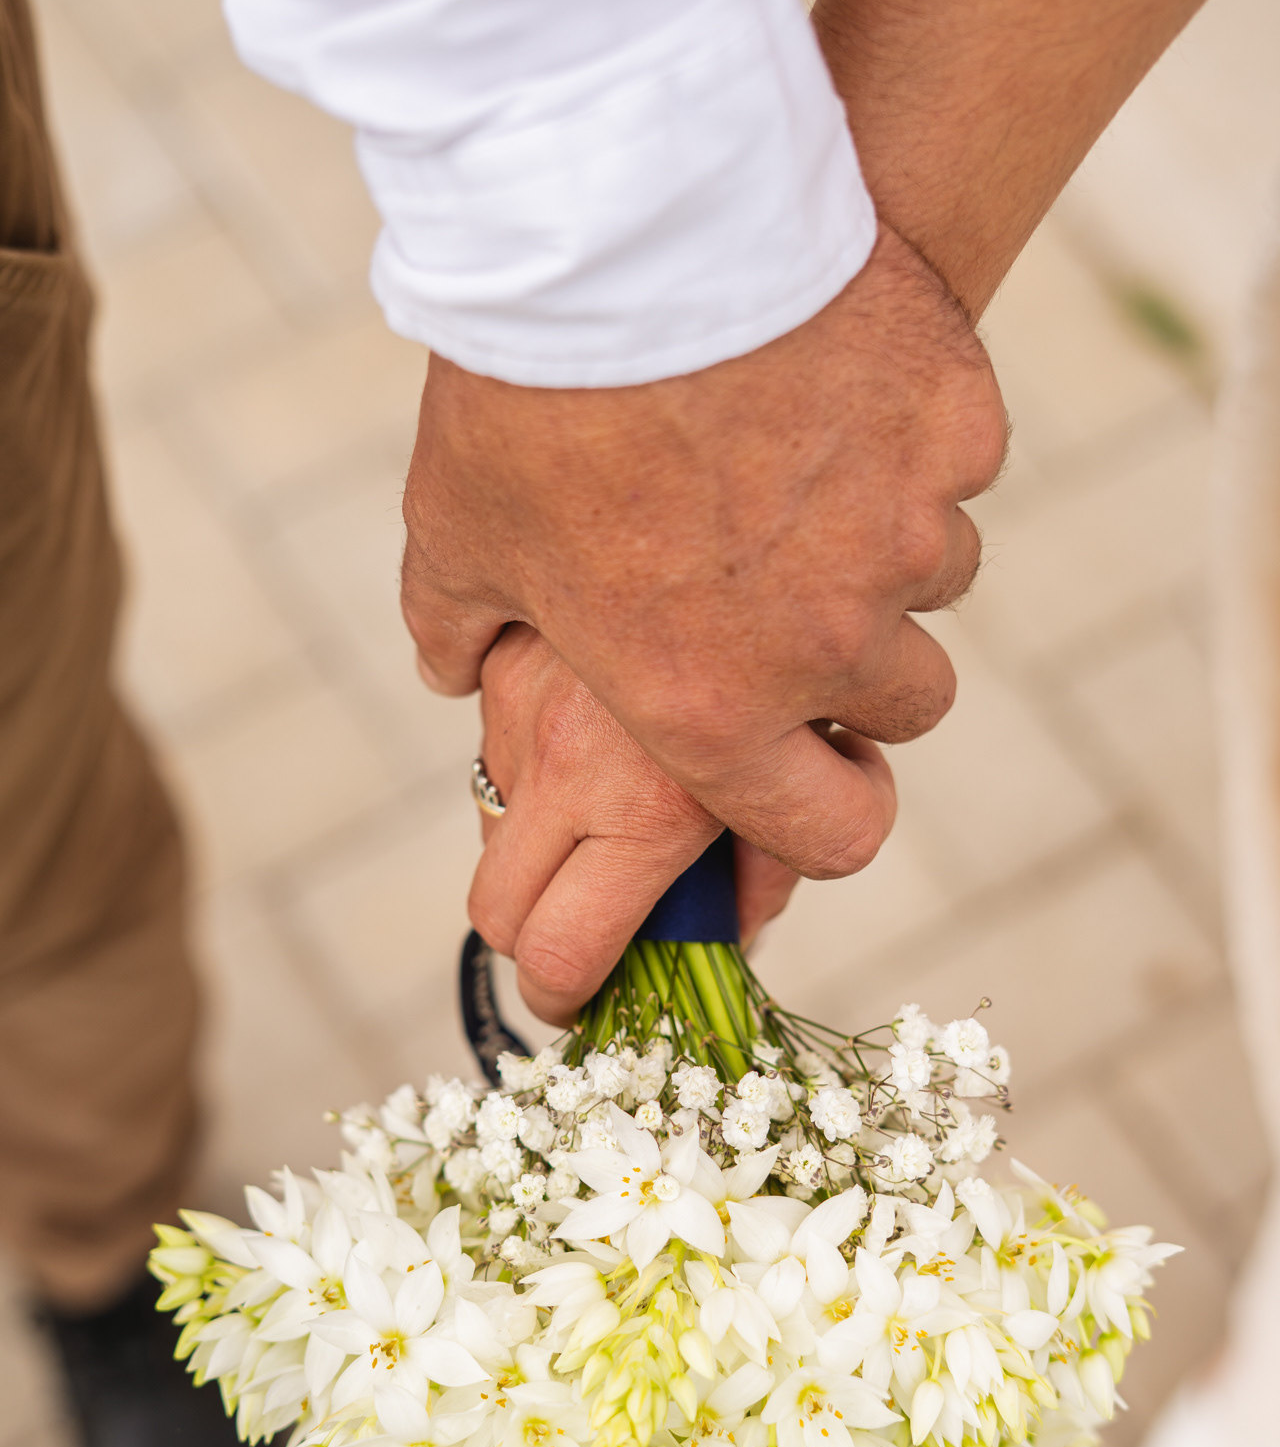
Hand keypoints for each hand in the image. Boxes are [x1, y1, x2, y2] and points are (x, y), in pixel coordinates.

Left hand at [403, 223, 1004, 882]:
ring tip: (802, 464)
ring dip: (887, 544)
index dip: (829, 812)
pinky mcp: (956, 425)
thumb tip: (451, 669)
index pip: (832, 834)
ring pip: (936, 575)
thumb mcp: (457, 534)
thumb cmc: (524, 400)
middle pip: (908, 706)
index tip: (819, 769)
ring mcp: (907, 533)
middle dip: (867, 662)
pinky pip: (957, 461)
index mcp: (714, 710)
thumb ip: (461, 630)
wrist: (618, 225)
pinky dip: (911, 436)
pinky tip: (835, 378)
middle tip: (802, 591)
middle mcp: (828, 644)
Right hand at [469, 626, 893, 1022]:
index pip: (559, 959)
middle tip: (600, 932)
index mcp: (648, 810)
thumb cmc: (808, 618)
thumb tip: (737, 920)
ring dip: (549, 848)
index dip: (571, 1002)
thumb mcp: (815, 752)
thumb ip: (764, 852)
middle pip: (497, 917)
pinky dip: (541, 768)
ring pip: (496, 830)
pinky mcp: (504, 647)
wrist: (715, 445)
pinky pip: (498, 746)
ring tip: (625, 813)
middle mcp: (564, 762)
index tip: (595, 1002)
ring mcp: (521, 705)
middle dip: (540, 945)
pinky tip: (609, 737)